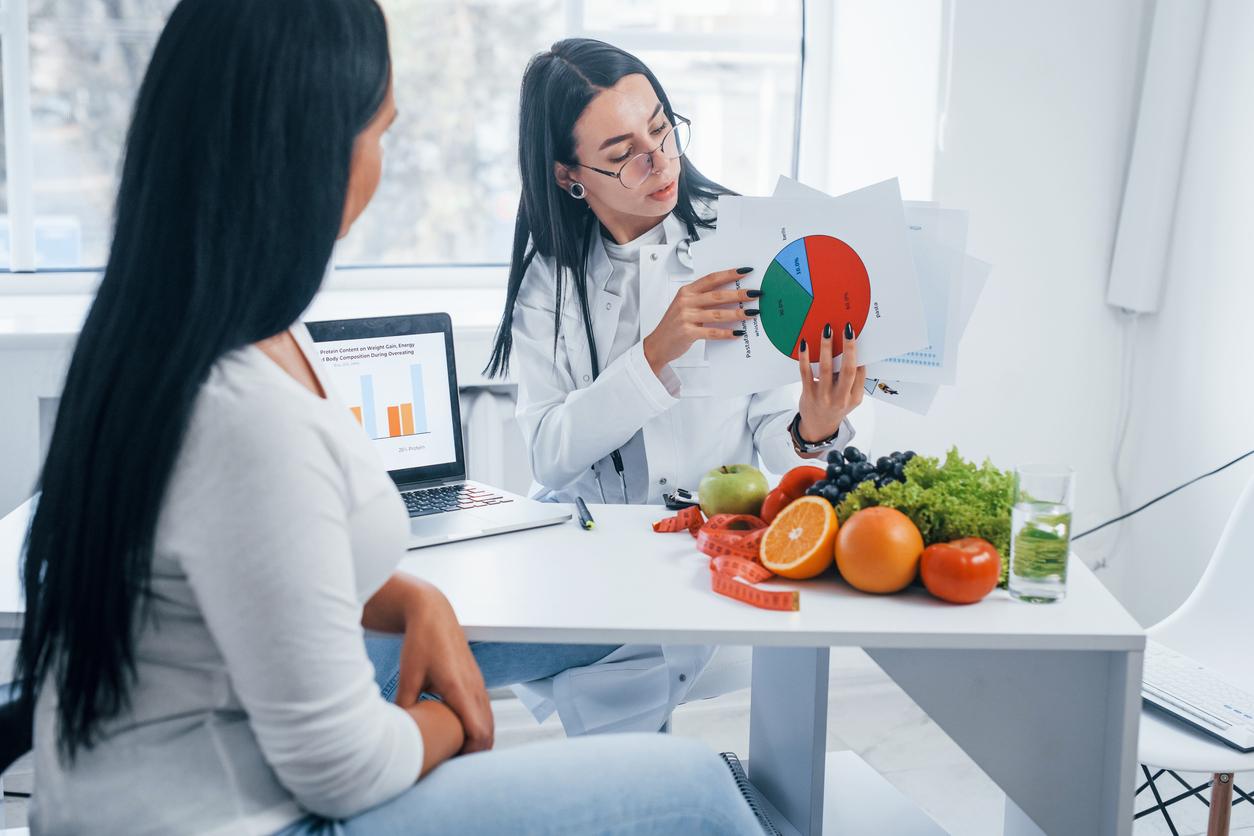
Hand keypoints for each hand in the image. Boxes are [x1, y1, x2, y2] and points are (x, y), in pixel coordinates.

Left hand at [395, 582, 493, 754]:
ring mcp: (478, 683)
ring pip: (489, 721)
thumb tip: (397, 731)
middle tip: (451, 764)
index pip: (478, 732)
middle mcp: (475, 687)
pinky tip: (458, 732)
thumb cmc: (420, 642)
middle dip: (475, 752)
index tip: (450, 762)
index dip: (469, 753)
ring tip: (454, 752)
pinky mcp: (476, 680)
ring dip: (478, 739)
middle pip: (489, 731)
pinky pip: (485, 710)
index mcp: (459, 688)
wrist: (433, 613)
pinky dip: (478, 726)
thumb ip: (406, 706)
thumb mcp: (407, 675)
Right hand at [643, 268, 758, 374]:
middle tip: (754, 294)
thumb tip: (730, 295)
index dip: (729, 274)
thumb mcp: (685, 306)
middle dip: (739, 294)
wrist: (658, 344)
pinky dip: (726, 333)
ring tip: (751, 313)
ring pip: (717, 314)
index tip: (746, 271)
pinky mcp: (688, 332)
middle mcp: (686, 302)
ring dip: (737, 313)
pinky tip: (737, 333)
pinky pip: (712, 332)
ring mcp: (686, 317)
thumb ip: (702, 299)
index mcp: (686, 292)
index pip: (711, 279)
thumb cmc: (674, 325)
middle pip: (717, 295)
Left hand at [796, 321, 865, 445]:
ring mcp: (823, 396)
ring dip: (826, 348)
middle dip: (848, 348)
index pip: (860, 372)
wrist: (818, 427)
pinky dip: (805, 357)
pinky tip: (804, 344)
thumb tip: (853, 353)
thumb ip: (854, 381)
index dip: (858, 354)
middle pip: (847, 370)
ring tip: (827, 331)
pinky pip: (806, 373)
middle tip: (847, 329)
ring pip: (825, 368)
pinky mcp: (808, 394)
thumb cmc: (837, 407)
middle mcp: (840, 398)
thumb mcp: (851, 399)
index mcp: (854, 397)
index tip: (855, 335)